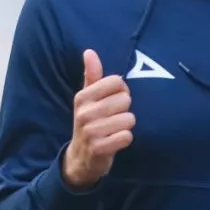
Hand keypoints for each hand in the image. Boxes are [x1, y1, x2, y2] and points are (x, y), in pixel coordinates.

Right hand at [62, 50, 134, 189]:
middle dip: (124, 110)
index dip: (122, 91)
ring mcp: (90, 131)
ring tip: (114, 129)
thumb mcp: (87, 98)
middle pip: (125, 100)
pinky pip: (127, 136)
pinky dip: (125, 139)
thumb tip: (89, 51)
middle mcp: (84, 112)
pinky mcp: (99, 148)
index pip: (117, 81)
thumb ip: (91, 75)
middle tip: (113, 117)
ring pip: (129, 119)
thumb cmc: (89, 122)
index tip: (113, 100)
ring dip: (126, 126)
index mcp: (82, 96)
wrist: (81, 158)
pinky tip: (115, 141)